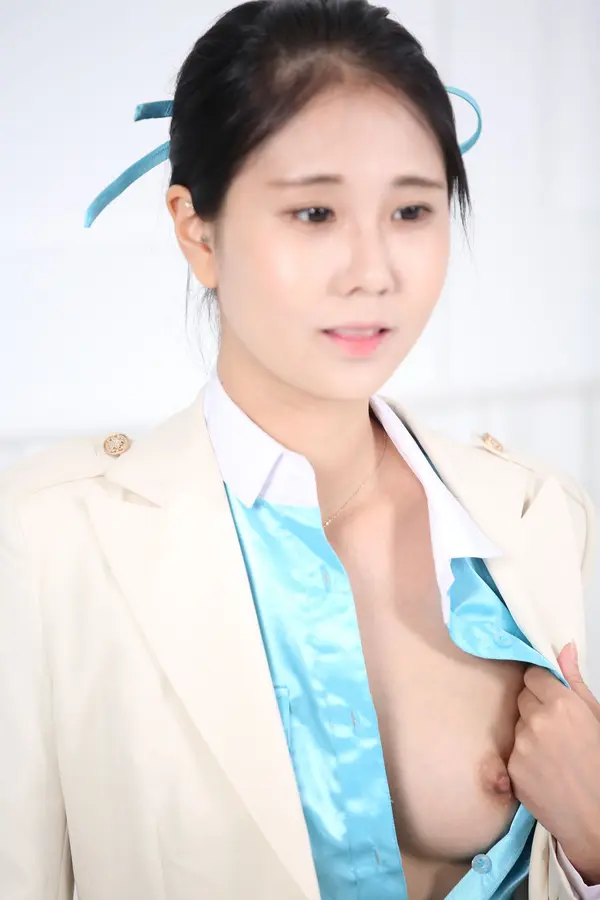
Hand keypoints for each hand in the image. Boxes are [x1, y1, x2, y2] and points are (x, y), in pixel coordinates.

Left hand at [507, 642, 599, 883]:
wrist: (596, 819)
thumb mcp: (597, 718)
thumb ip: (575, 681)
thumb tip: (565, 648)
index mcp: (562, 703)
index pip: (533, 675)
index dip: (541, 685)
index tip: (548, 694)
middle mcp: (537, 720)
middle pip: (522, 698)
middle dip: (535, 707)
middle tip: (556, 729)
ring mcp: (521, 745)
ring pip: (517, 725)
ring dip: (528, 732)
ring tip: (552, 753)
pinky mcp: (511, 768)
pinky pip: (511, 751)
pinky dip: (523, 757)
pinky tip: (543, 770)